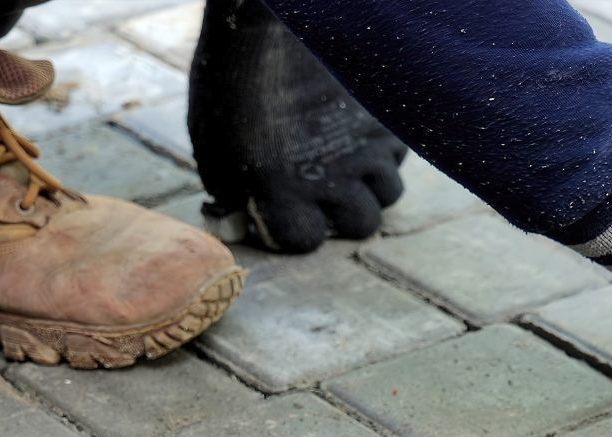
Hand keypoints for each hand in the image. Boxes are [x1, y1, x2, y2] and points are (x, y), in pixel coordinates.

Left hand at [187, 0, 405, 252]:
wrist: (272, 20)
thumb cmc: (232, 78)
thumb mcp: (213, 142)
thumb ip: (231, 188)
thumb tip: (242, 218)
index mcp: (280, 193)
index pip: (304, 241)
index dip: (296, 227)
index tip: (288, 210)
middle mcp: (331, 182)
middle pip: (361, 225)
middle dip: (344, 212)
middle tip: (327, 188)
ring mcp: (367, 152)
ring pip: (388, 192)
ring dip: (369, 183)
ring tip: (347, 159)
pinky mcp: (387, 122)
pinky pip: (398, 153)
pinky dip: (383, 148)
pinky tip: (356, 128)